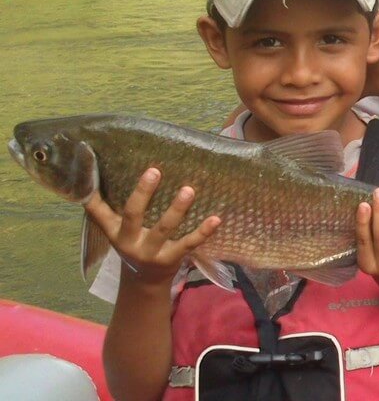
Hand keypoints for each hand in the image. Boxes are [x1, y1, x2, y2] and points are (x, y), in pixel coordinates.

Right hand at [83, 168, 220, 286]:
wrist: (144, 283)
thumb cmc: (130, 244)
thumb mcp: (113, 231)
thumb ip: (101, 209)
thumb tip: (86, 181)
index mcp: (115, 232)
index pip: (103, 212)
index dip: (99, 196)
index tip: (99, 177)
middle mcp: (131, 242)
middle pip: (134, 215)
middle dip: (143, 193)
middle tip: (155, 171)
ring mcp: (153, 252)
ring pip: (164, 228)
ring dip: (176, 209)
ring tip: (188, 190)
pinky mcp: (173, 258)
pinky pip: (189, 243)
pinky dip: (203, 231)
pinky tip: (216, 219)